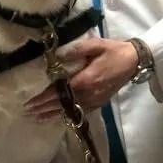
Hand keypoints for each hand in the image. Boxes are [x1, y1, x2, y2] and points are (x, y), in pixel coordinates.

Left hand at [24, 38, 138, 121]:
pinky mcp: (100, 102)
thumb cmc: (114, 51)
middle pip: (62, 104)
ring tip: (38, 118)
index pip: (60, 92)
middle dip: (44, 109)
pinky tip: (60, 117)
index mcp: (85, 80)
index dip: (44, 98)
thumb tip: (58, 56)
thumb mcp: (96, 45)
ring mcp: (95, 100)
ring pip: (70, 111)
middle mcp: (88, 94)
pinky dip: (68, 116)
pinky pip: (81, 112)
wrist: (134, 61)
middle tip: (28, 112)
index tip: (30, 103)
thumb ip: (76, 50)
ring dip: (54, 115)